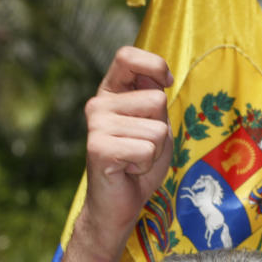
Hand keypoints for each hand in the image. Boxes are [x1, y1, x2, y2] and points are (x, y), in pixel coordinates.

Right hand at [50, 46, 172, 261]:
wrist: (118, 205)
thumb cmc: (140, 164)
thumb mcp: (156, 126)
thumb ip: (155, 101)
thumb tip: (161, 81)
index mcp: (111, 93)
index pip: (127, 56)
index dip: (153, 65)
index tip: (165, 83)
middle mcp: (98, 104)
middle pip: (156, 100)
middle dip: (162, 129)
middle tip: (143, 148)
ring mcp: (96, 125)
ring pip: (157, 129)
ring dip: (156, 151)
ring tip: (136, 160)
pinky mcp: (99, 147)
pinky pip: (148, 148)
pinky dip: (147, 164)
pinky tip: (129, 170)